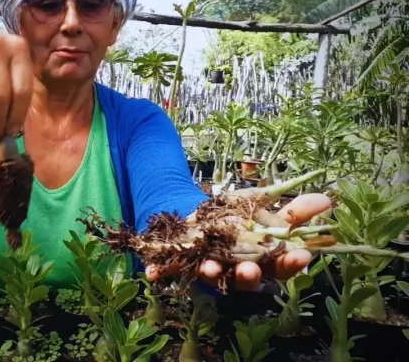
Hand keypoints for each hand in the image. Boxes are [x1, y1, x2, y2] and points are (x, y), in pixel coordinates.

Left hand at [145, 193, 332, 290]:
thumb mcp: (265, 209)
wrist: (193, 217)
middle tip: (250, 269)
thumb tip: (327, 200)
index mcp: (261, 259)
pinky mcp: (179, 265)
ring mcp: (207, 269)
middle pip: (246, 279)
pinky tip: (152, 274)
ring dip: (211, 273)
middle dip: (248, 275)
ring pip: (211, 277)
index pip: (280, 267)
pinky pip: (168, 272)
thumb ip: (294, 210)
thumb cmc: (236, 218)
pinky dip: (159, 273)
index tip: (301, 256)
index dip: (290, 264)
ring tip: (210, 267)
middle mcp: (235, 270)